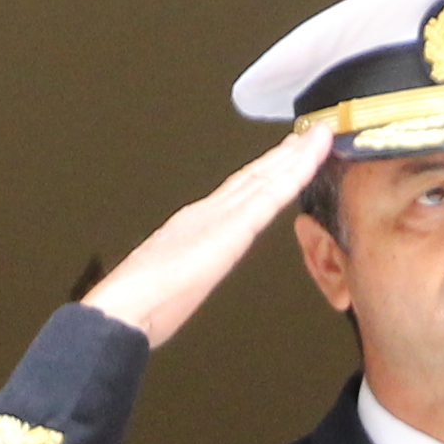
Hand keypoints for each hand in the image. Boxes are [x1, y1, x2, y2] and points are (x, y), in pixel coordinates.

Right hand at [83, 128, 333, 345]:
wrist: (125, 309)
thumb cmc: (138, 307)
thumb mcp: (164, 288)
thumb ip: (175, 277)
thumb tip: (175, 283)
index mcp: (194, 227)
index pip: (238, 193)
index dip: (264, 173)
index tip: (285, 158)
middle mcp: (208, 214)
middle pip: (255, 178)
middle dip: (284, 156)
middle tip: (311, 135)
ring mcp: (220, 217)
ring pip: (267, 178)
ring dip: (296, 155)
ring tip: (319, 136)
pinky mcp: (232, 227)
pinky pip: (271, 194)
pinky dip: (294, 173)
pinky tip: (311, 157)